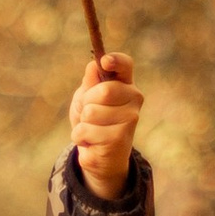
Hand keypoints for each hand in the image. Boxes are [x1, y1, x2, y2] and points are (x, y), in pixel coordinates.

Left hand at [69, 50, 142, 200]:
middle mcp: (133, 99)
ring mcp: (130, 119)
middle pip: (103, 91)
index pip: (125, 64)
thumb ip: (90, 83)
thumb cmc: (94, 121)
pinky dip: (81, 137)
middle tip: (90, 113)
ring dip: (83, 122)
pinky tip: (92, 142)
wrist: (100, 155)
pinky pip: (86, 131)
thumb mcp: (87, 98)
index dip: (116, 60)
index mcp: (125, 83)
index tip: (104, 62)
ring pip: (91, 113)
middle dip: (86, 102)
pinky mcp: (120, 138)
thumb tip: (94, 66)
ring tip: (92, 129)